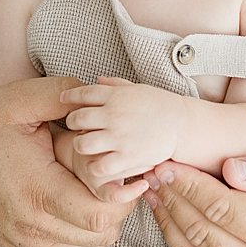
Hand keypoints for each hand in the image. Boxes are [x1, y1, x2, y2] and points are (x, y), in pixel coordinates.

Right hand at [0, 76, 133, 246]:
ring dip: (102, 223)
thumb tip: (97, 96)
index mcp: (37, 189)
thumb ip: (63, 94)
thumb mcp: (19, 99)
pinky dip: (82, 236)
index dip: (123, 195)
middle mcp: (32, 224)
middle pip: (100, 234)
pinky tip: (77, 205)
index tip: (128, 172)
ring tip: (96, 190)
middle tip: (114, 176)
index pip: (99, 213)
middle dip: (117, 207)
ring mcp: (26, 241)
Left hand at [61, 77, 183, 183]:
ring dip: (80, 145)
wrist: (182, 125)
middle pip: (76, 118)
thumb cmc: (160, 105)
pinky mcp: (127, 158)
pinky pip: (98, 166)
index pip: (82, 93)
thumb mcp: (137, 89)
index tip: (64, 100)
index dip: (69, 97)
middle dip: (72, 122)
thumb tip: (97, 80)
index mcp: (116, 96)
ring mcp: (119, 137)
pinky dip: (94, 166)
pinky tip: (99, 162)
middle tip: (77, 126)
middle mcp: (114, 115)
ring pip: (82, 143)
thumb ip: (115, 85)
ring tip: (87, 146)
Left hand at [142, 150, 245, 246]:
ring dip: (168, 219)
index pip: (222, 209)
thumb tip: (232, 168)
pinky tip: (166, 212)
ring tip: (152, 189)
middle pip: (202, 231)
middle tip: (151, 170)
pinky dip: (176, 238)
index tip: (168, 164)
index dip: (190, 186)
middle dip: (172, 198)